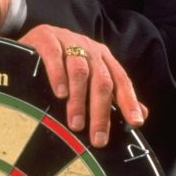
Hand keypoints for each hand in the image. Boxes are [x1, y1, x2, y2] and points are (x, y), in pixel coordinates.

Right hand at [18, 25, 146, 146]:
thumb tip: (142, 115)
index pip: (121, 80)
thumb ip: (113, 95)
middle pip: (102, 81)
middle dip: (101, 112)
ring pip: (80, 71)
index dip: (129, 101)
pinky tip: (60, 93)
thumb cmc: (62, 63)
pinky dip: (58, 76)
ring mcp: (68, 41)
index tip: (135, 123)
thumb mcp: (88, 76)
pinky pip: (54, 56)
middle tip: (97, 138)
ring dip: (79, 99)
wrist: (33, 37)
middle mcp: (89, 49)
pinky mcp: (46, 38)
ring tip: (76, 124)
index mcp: (103, 58)